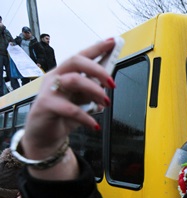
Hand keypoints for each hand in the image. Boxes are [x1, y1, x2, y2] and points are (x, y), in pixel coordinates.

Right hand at [19, 38, 116, 178]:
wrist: (44, 137)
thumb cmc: (62, 116)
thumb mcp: (81, 101)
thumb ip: (91, 90)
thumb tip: (107, 84)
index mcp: (65, 73)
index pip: (82, 55)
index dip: (97, 47)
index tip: (113, 41)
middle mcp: (56, 78)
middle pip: (75, 61)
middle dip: (98, 69)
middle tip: (112, 83)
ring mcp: (49, 90)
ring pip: (73, 80)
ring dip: (95, 91)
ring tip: (105, 103)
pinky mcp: (46, 106)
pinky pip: (70, 108)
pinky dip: (86, 118)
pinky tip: (94, 125)